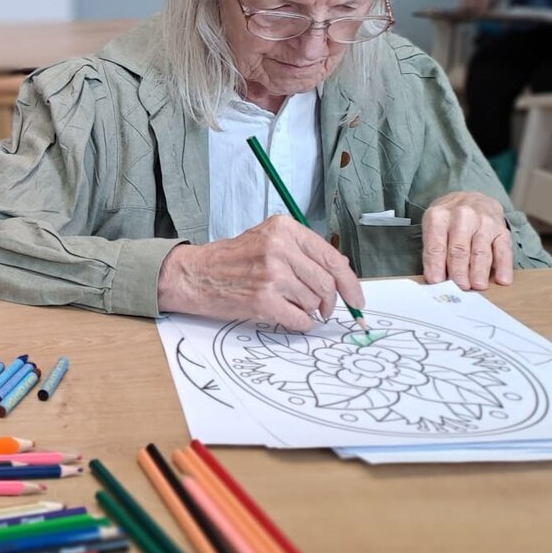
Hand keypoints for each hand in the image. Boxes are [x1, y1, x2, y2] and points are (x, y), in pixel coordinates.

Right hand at [156, 215, 364, 332]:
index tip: (357, 299)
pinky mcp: (263, 300)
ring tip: (287, 303)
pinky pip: (300, 319)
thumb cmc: (229, 259)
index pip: (332, 258)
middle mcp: (279, 248)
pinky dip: (299, 323)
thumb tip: (340, 270)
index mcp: (283, 229)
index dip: (350, 283)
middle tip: (323, 309)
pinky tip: (285, 315)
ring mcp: (272, 275)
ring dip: (308, 310)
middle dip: (329, 302)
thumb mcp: (266, 239)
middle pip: (327, 283)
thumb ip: (302, 250)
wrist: (193, 274)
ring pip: (314, 302)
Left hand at [422, 191, 511, 289]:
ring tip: (478, 286)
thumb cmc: (449, 218)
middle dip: (459, 270)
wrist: (472, 198)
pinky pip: (503, 249)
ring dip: (479, 271)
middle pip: (459, 249)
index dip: (436, 265)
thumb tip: (437, 278)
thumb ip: (433, 250)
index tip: (437, 282)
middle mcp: (462, 216)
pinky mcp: (501, 229)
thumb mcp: (433, 225)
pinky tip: (502, 279)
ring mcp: (484, 221)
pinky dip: (504, 266)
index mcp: (439, 216)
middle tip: (460, 287)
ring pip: (481, 250)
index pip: (436, 245)